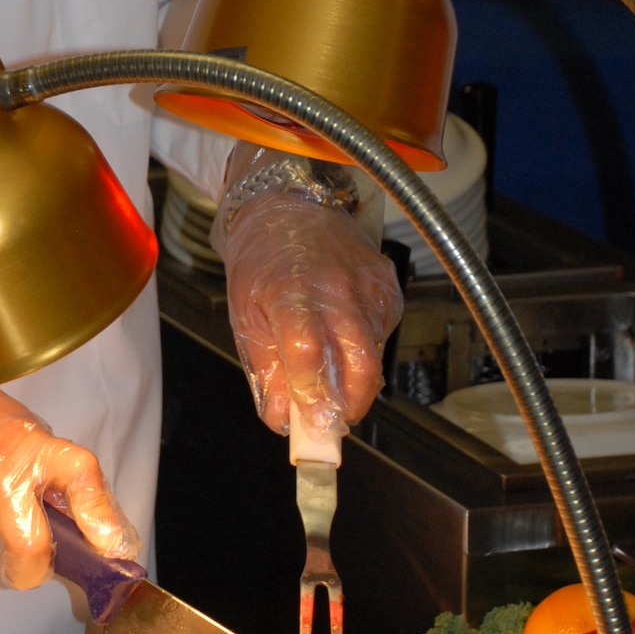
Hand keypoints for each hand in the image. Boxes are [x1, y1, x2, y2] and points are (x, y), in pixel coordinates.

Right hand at [0, 386, 137, 590]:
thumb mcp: (29, 438)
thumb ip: (57, 482)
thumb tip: (97, 534)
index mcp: (35, 448)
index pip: (81, 475)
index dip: (99, 515)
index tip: (111, 545)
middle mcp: (1, 472)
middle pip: (30, 551)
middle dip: (29, 572)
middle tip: (24, 562)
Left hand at [221, 193, 401, 441]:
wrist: (289, 208)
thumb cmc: (261, 262)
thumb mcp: (246, 316)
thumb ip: (266, 372)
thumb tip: (283, 421)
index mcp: (292, 294)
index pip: (310, 353)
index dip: (315, 396)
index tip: (315, 426)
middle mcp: (336, 289)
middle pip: (361, 364)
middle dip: (351, 405)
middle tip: (333, 421)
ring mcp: (368, 287)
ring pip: (375, 354)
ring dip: (356, 378)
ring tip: (329, 369)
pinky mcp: (388, 287)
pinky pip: (382, 334)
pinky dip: (365, 349)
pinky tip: (342, 334)